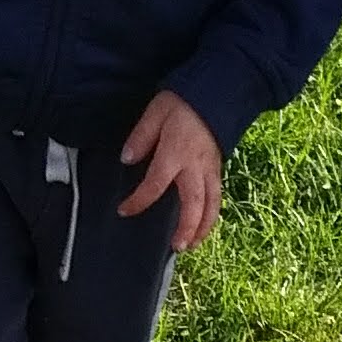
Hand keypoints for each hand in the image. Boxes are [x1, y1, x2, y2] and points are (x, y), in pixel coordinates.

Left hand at [118, 90, 224, 251]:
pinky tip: (203, 226)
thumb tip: (127, 159)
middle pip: (194, 204)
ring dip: (203, 227)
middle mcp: (196, 166)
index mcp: (176, 153)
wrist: (214, 93)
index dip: (139, 201)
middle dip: (187, 228)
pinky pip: (217, 197)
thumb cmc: (182, 102)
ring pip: (212, 205)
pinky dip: (212, 215)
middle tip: (177, 247)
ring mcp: (210, 169)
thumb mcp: (155, 113)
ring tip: (192, 245)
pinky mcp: (218, 168)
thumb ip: (141, 137)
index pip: (155, 185)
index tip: (124, 210)